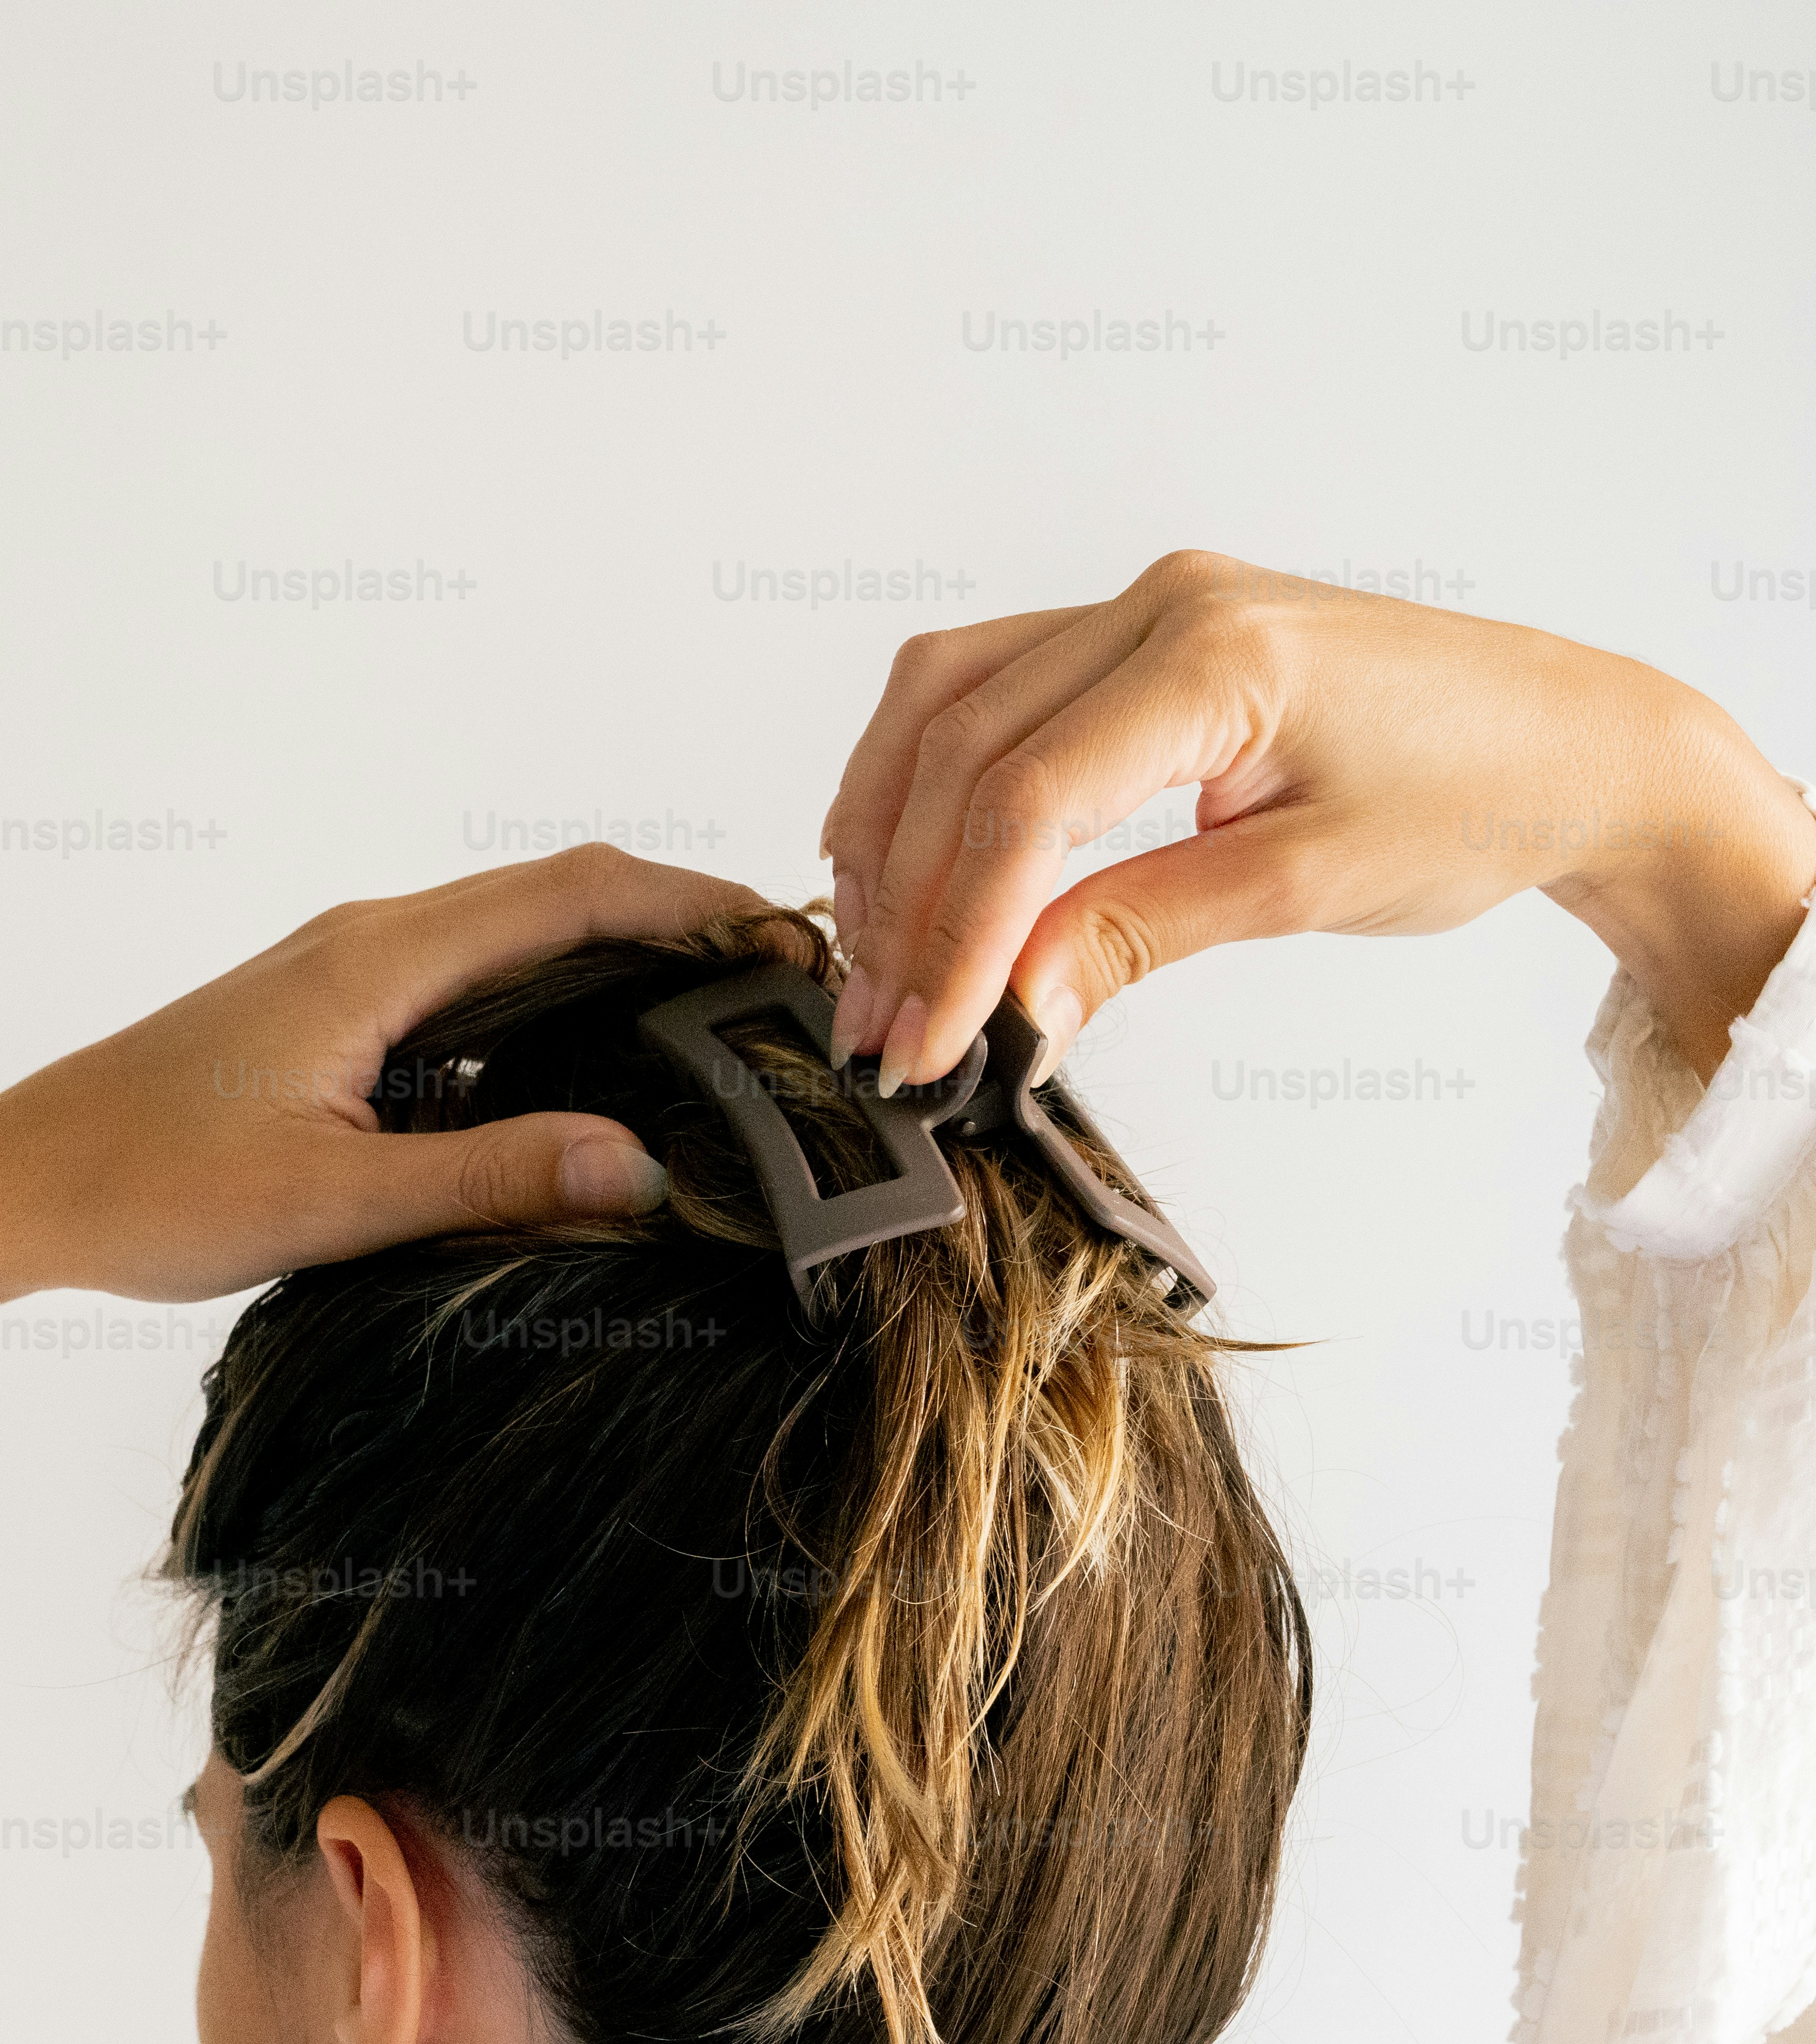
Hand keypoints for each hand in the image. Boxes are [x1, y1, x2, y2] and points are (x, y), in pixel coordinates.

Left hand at [0, 846, 771, 1302]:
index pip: (574, 893)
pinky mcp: (336, 1017)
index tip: (786, 940)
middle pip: (560, 897)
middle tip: (783, 988)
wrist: (20, 1184)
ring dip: (620, 964)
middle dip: (681, 926)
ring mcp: (352, 974)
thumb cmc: (149, 1187)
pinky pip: (474, 986)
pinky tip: (595, 1072)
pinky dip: (554, 1005)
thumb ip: (490, 1179)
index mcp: (379, 960)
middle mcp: (371, 941)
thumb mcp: (331, 1202)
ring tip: (719, 1025)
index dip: (694, 903)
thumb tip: (636, 1168)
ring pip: (518, 939)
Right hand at [820, 551, 1815, 1089]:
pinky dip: (930, 776)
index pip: (1025, 801)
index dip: (955, 934)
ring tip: (873, 955)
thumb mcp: (1303, 888)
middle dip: (904, 902)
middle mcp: (1164, 603)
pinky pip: (991, 685)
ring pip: (948, 699)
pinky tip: (904, 858)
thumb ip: (1139, 933)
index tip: (922, 1041)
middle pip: (962, 749)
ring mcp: (1147, 605)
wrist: (1568, 742)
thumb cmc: (1475, 799)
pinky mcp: (1144, 635)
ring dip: (889, 829)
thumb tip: (1012, 1007)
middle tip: (878, 1028)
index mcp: (1216, 654)